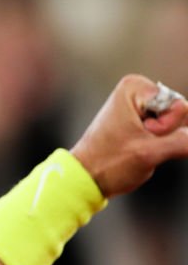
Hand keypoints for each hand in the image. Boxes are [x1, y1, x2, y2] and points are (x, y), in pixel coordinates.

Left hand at [71, 74, 187, 197]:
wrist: (86, 177)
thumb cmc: (110, 163)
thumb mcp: (151, 153)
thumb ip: (183, 141)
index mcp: (135, 87)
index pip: (179, 106)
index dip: (165, 127)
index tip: (138, 135)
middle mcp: (138, 91)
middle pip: (180, 113)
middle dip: (166, 134)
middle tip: (136, 143)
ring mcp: (141, 106)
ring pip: (177, 125)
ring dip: (163, 141)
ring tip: (135, 146)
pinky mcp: (143, 120)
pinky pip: (170, 132)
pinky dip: (161, 144)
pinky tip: (139, 148)